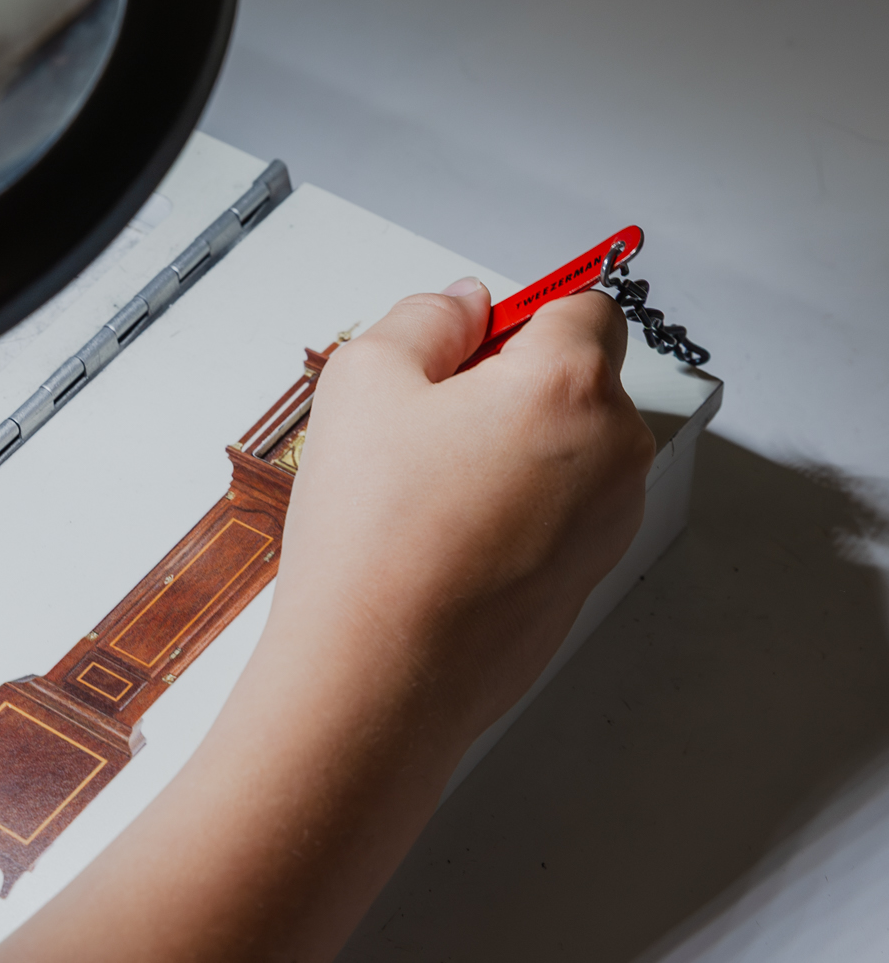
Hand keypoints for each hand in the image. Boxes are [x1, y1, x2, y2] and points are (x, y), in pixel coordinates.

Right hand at [0, 280, 656, 962]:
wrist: (380, 674)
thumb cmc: (373, 533)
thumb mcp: (364, 380)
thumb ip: (424, 318)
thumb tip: (464, 306)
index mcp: (570, 387)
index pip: (583, 304)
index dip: (516, 314)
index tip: (461, 344)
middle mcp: (614, 454)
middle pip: (579, 379)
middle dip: (508, 383)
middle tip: (420, 420)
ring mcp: (608, 525)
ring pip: (567, 450)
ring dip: (508, 448)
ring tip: (419, 488)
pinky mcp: (585, 582)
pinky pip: (556, 515)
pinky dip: (510, 511)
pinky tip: (436, 538)